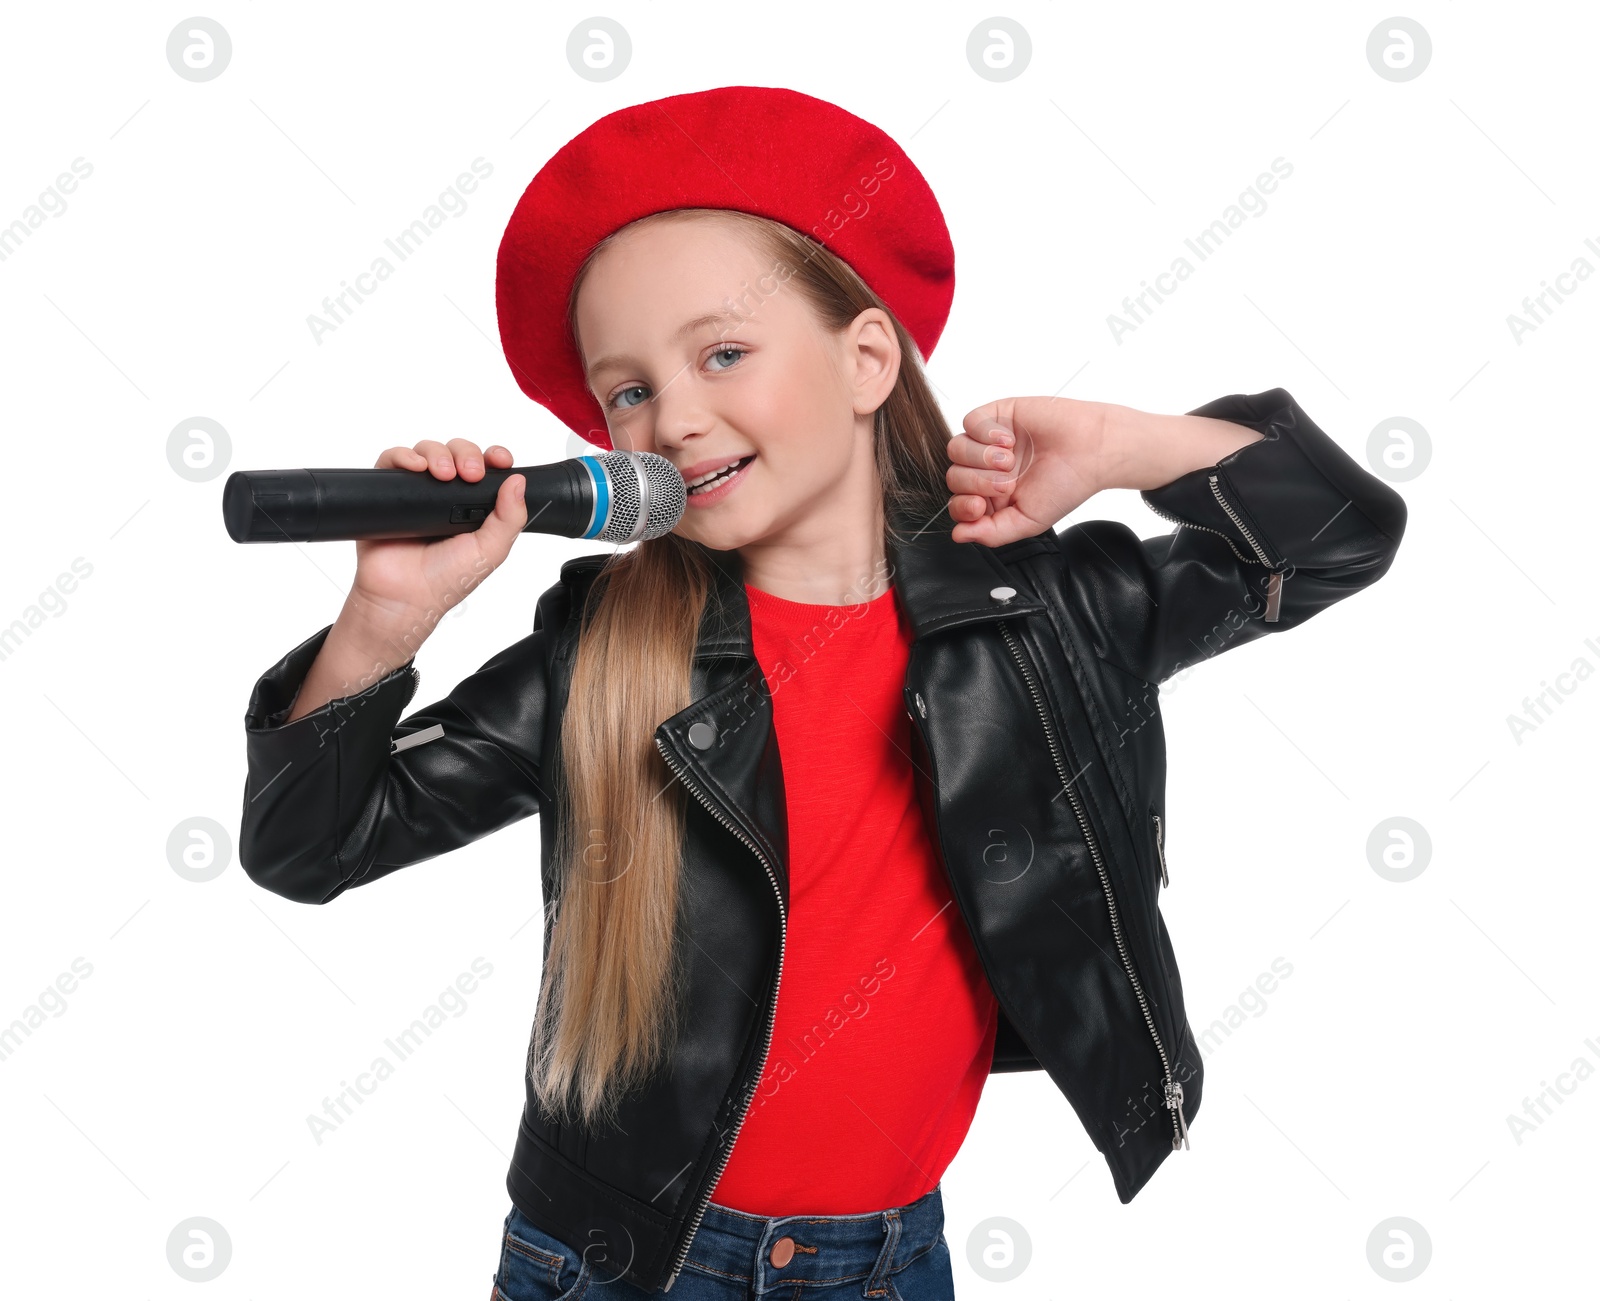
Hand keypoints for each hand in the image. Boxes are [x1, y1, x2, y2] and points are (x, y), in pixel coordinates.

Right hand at [346, 439, 527, 647]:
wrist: (403, 596)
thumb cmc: (445, 579)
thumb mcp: (490, 551)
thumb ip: (510, 518)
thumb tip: (518, 481)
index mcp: (474, 506)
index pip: (487, 468)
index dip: (494, 457)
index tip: (500, 459)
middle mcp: (446, 496)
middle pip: (458, 452)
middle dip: (467, 454)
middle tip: (470, 473)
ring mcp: (417, 492)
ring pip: (428, 451)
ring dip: (438, 454)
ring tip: (442, 474)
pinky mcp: (389, 492)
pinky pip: (392, 461)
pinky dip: (403, 457)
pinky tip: (415, 468)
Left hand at [946, 397, 1108, 546]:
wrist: (1093, 451)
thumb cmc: (1066, 486)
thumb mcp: (1028, 521)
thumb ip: (992, 533)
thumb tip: (957, 536)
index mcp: (992, 496)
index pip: (958, 503)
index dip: (962, 506)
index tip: (980, 506)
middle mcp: (986, 468)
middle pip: (954, 476)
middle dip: (976, 482)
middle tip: (1007, 483)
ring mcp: (988, 441)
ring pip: (956, 449)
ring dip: (980, 457)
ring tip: (1011, 460)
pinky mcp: (997, 415)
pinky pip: (970, 422)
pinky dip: (984, 432)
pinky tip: (1010, 440)